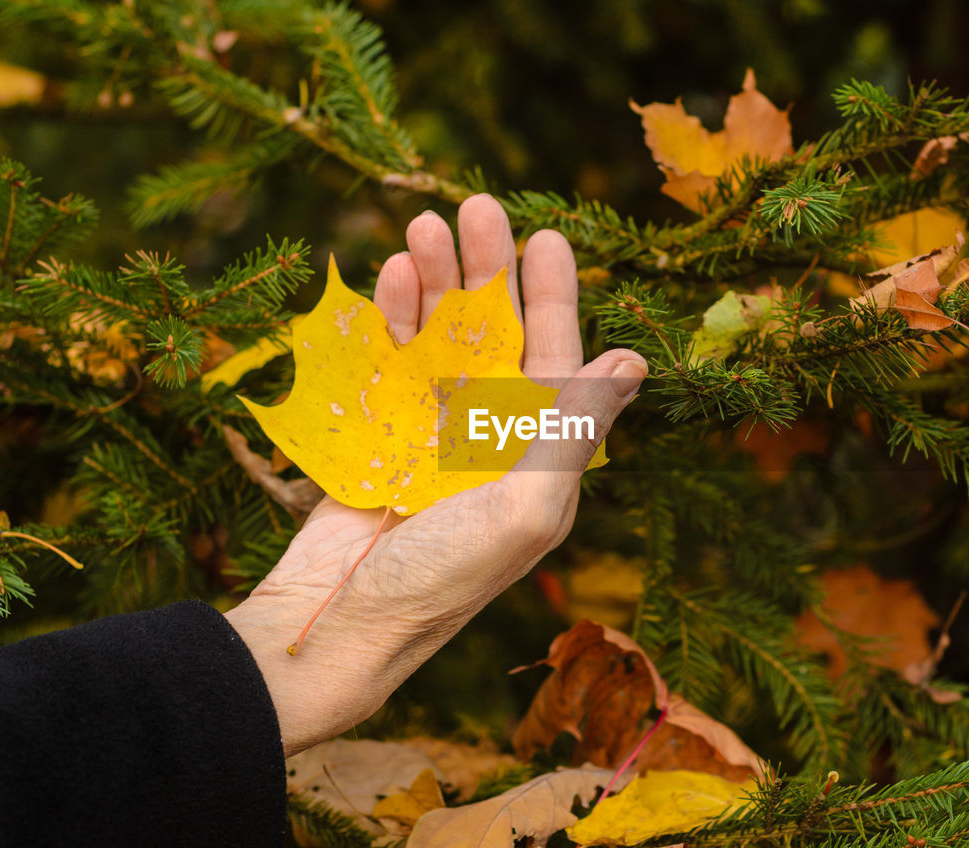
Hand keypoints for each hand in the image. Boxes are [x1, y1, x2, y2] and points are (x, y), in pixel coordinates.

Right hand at [224, 194, 645, 756]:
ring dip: (434, 281)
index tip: (548, 238)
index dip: (554, 298)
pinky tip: (390, 276)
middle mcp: (492, 438)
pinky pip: (390, 358)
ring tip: (422, 227)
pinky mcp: (379, 430)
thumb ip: (573, 432)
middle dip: (488, 272)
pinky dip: (390, 317)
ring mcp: (432, 431)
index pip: (555, 360)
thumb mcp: (525, 509)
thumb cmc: (441, 579)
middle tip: (477, 206)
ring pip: (441, 335)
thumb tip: (632, 363)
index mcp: (538, 457)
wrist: (336, 625)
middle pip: (497, 333)